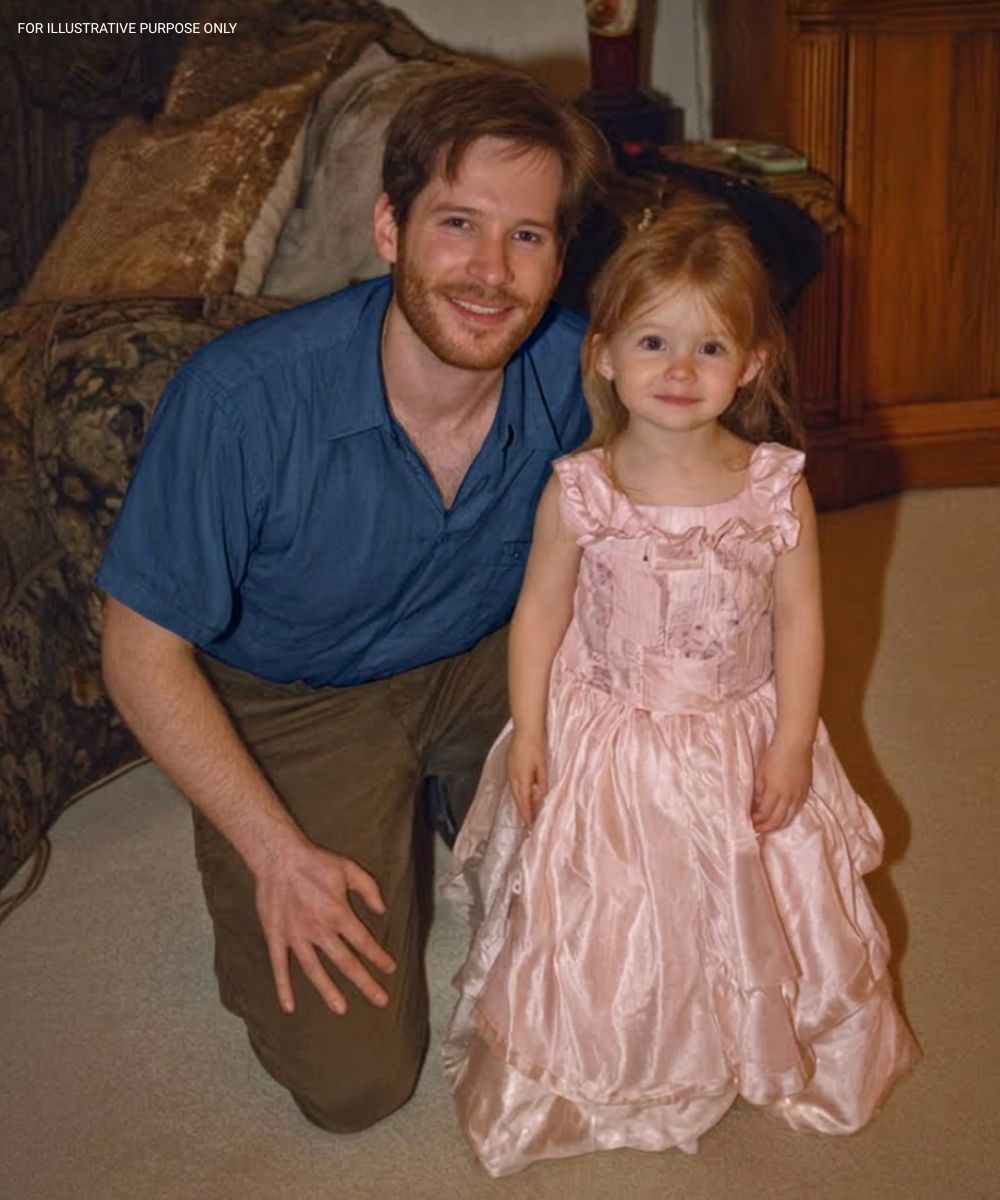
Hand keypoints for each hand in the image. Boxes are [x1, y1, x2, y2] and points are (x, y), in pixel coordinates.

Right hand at [254, 837, 396, 1015]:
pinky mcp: (276, 936)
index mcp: (338, 913)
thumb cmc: (316, 861)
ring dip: (328, 991)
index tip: (390, 969)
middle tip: (381, 1000)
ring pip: (314, 970)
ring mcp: (295, 936)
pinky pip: (279, 967)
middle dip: (365, 983)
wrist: (279, 856)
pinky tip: (289, 1006)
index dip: (379, 957)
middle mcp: (318, 929)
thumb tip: (383, 910)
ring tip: (341, 1009)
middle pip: (345, 962)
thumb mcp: (349, 869)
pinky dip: (283, 988)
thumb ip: (369, 889)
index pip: (364, 942)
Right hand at [507, 729, 548, 824]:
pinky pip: (512, 783)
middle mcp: (512, 776)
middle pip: (516, 797)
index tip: (530, 824)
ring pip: (513, 791)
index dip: (527, 813)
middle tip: (528, 821)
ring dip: (519, 801)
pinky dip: (517, 791)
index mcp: (521, 777)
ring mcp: (509, 769)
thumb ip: (542, 781)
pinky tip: (521, 792)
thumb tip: (542, 796)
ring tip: (526, 810)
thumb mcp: (542, 764)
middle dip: (522, 810)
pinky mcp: (509, 764)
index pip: (523, 800)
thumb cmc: (536, 744)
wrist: (526, 727)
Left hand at [752, 739, 811, 833]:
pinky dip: (789, 817)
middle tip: (758, 830)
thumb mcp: (760, 772)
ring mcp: (799, 795)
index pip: (765, 813)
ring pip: (789, 818)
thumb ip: (758, 790)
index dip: (757, 821)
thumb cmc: (774, 755)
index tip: (750, 822)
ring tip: (769, 828)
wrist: (795, 745)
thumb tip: (756, 804)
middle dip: (766, 827)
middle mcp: (788, 797)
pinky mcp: (806, 792)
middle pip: (778, 820)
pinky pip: (797, 810)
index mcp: (775, 792)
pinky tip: (783, 817)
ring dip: (778, 826)